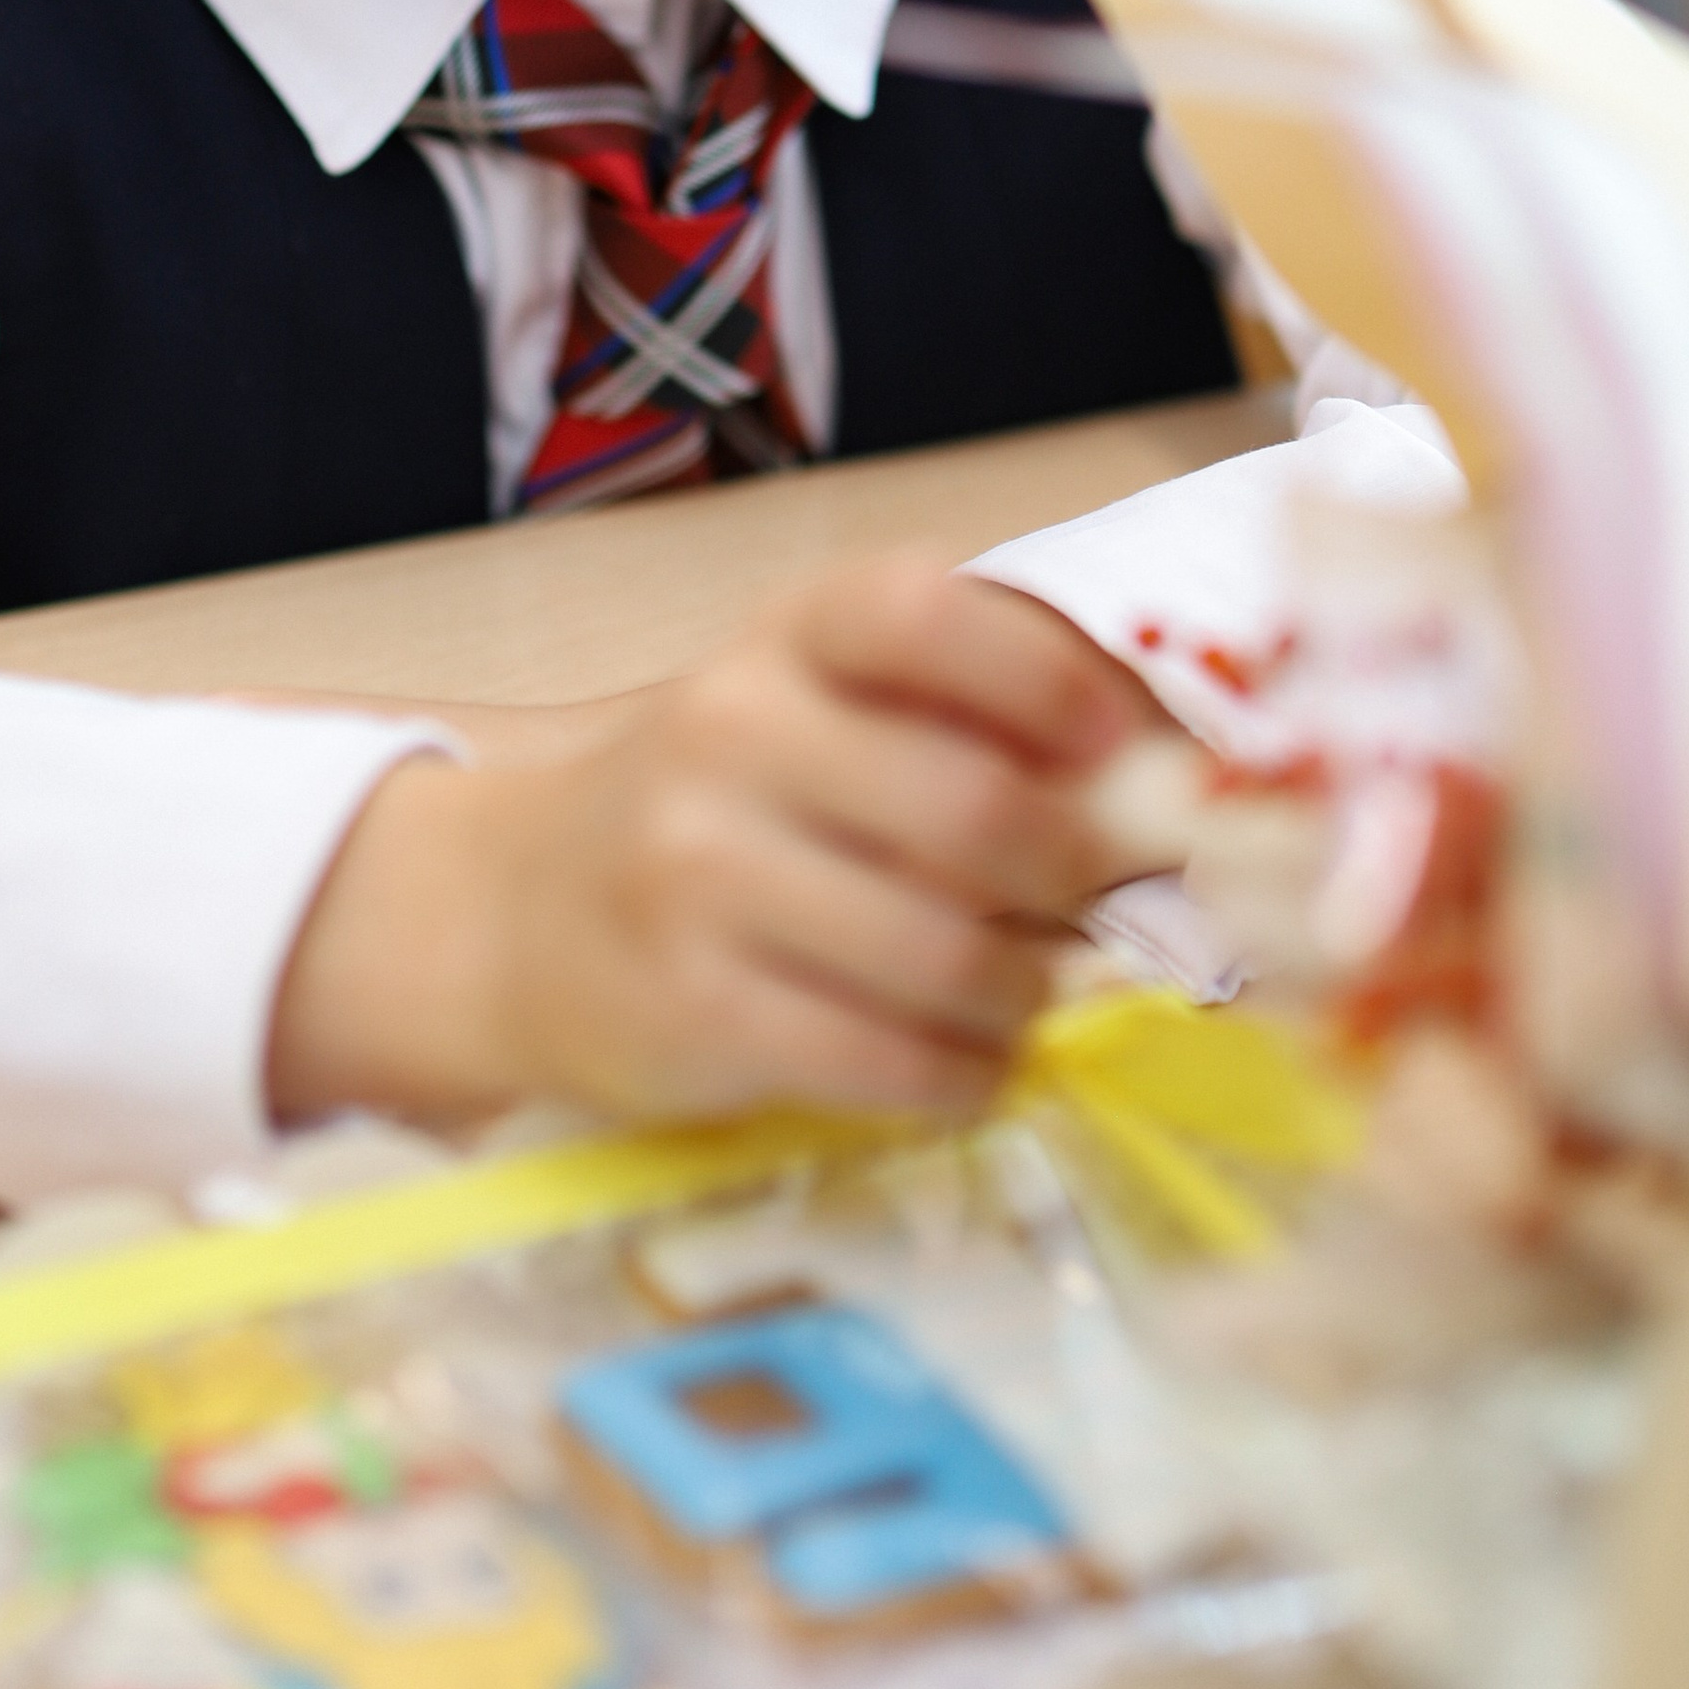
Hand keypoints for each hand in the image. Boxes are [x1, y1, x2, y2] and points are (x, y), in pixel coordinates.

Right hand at [266, 554, 1159, 1134]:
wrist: (517, 914)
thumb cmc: (723, 806)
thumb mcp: (815, 709)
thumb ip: (963, 717)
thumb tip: (1171, 785)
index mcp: (787, 639)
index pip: (928, 613)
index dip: (1050, 683)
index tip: (1117, 752)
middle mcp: (730, 732)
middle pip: (975, 809)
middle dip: (1074, 881)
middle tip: (1096, 912)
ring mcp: (698, 873)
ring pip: (946, 953)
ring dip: (1023, 994)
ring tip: (1021, 995)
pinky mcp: (692, 1009)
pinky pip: (888, 1060)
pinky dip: (963, 1076)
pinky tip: (963, 1063)